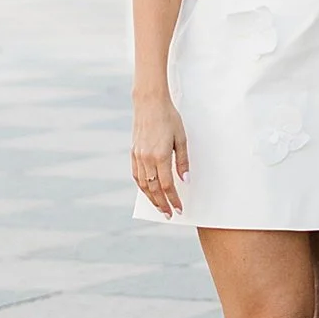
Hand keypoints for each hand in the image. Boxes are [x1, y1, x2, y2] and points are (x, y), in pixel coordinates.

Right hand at [132, 96, 187, 215]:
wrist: (149, 103)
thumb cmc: (169, 118)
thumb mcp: (182, 138)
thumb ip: (183, 161)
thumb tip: (185, 180)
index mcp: (161, 155)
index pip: (167, 185)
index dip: (173, 199)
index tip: (179, 209)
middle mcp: (147, 158)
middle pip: (154, 189)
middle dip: (162, 204)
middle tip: (168, 214)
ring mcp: (138, 156)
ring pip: (143, 184)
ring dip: (151, 198)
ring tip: (159, 207)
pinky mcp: (133, 152)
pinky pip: (136, 175)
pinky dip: (142, 186)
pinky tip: (148, 191)